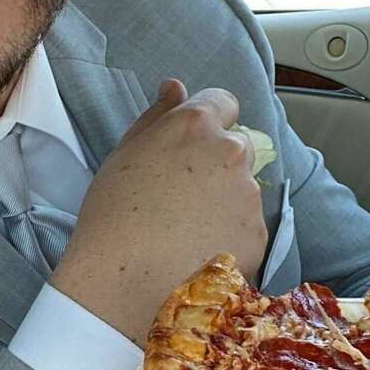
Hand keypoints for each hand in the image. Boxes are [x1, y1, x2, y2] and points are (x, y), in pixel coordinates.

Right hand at [52, 80, 267, 344]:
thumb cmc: (111, 216)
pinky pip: (247, 228)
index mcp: (196, 125)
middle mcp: (230, 152)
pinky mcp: (258, 235)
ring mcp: (248, 195)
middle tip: (183, 196)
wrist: (121, 282)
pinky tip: (198, 252)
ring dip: (225, 202)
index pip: (223, 102)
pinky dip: (230, 237)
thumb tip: (176, 87)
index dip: (207, 124)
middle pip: (237, 146)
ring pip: (243, 189)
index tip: (190, 147)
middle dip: (218, 164)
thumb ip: (157, 116)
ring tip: (186, 231)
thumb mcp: (124, 155)